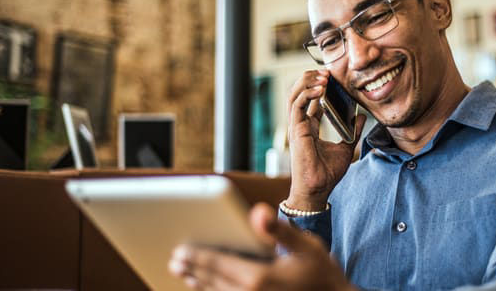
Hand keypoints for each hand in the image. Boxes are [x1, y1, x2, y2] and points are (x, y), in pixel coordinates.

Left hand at [168, 203, 354, 290]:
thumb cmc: (321, 272)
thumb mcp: (306, 245)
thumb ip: (278, 230)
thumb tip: (258, 212)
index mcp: (259, 278)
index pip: (218, 264)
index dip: (197, 256)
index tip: (180, 250)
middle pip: (212, 280)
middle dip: (192, 269)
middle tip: (175, 259)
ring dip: (198, 283)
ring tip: (184, 273)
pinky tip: (208, 288)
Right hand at [286, 70, 366, 209]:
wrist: (319, 188)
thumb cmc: (328, 173)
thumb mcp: (346, 147)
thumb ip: (352, 130)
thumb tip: (361, 117)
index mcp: (310, 127)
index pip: (310, 100)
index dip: (319, 86)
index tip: (332, 77)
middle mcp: (301, 124)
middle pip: (299, 92)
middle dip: (312, 78)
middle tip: (327, 72)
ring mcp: (296, 126)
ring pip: (294, 94)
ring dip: (308, 82)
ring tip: (323, 76)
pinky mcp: (295, 130)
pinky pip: (296, 104)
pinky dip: (307, 93)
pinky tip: (320, 88)